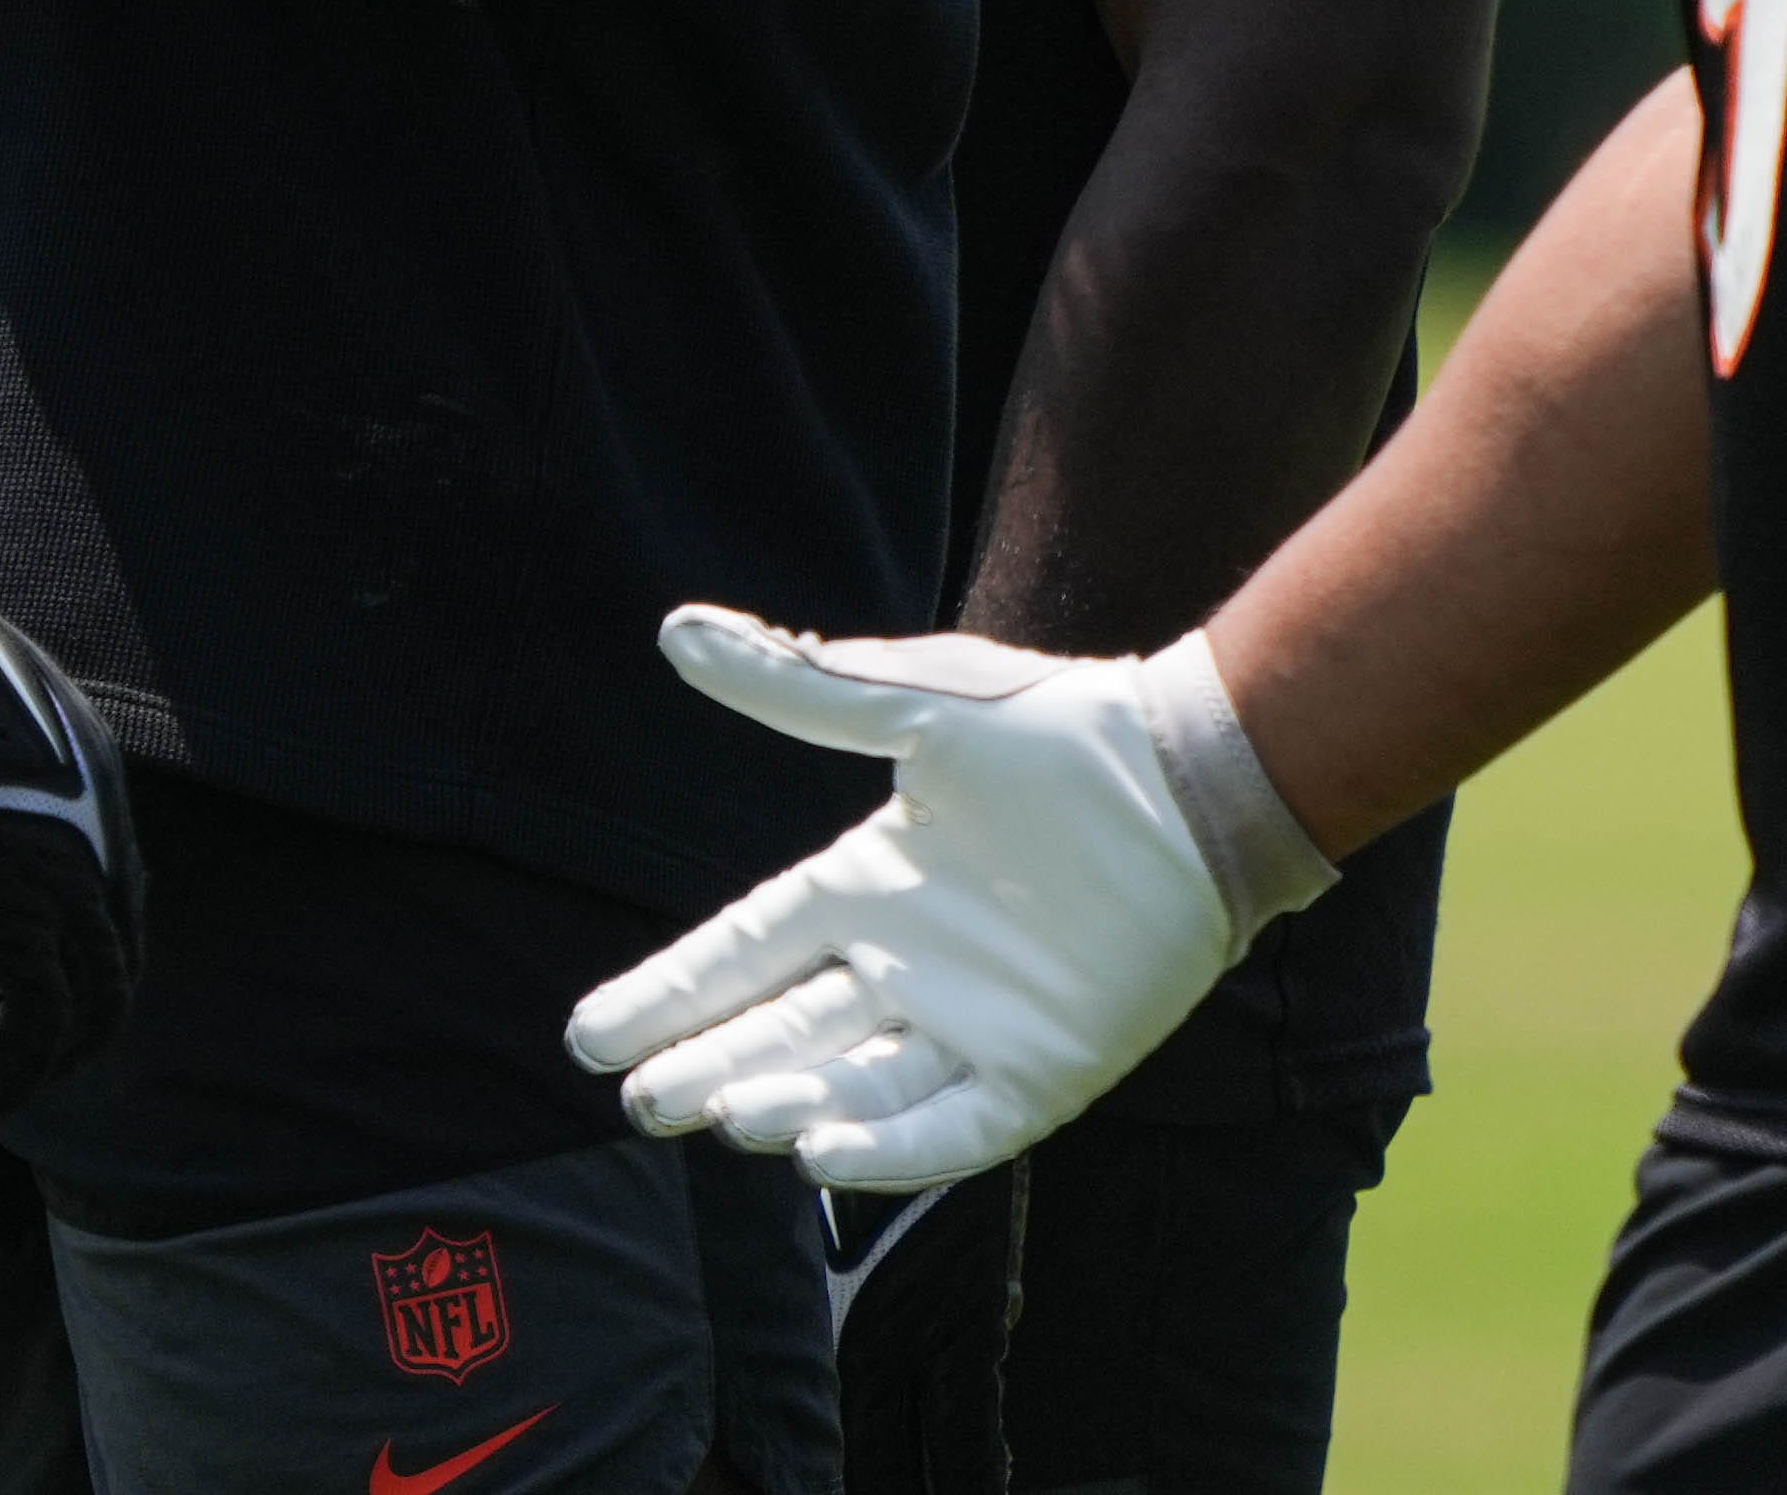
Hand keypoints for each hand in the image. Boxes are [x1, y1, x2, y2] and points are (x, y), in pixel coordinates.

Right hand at [0, 557, 147, 1127]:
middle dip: (54, 1037)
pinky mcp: (16, 917)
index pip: (110, 909)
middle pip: (110, 973)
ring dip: (18, 1073)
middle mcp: (99, 836)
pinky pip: (30, 1031)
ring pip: (80, 1015)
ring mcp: (65, 877)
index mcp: (93, 783)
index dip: (67, 970)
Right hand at [566, 609, 1322, 1188]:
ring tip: (719, 1116)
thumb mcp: (913, 704)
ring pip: (853, 1086)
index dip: (670, 993)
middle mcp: (906, 966)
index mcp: (868, 886)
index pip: (744, 952)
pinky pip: (950, 1128)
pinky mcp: (1041, 1072)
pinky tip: (821, 1156)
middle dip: (708, 1069)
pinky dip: (888, 1150)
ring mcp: (971, 1025)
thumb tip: (676, 630)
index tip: (591, 1036)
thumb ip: (798, 687)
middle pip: (783, 1034)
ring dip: (785, 1105)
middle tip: (637, 1103)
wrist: (1195, 775)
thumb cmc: (1057, 728)